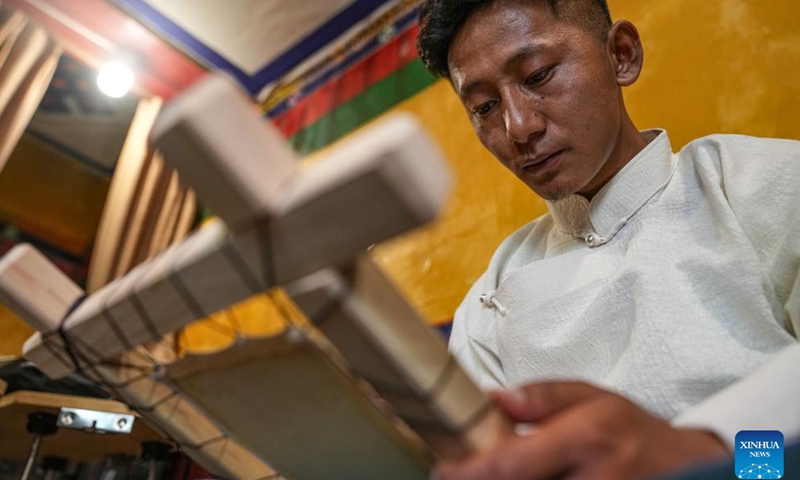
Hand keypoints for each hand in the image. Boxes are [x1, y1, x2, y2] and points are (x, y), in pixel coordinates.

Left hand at [432, 382, 728, 479]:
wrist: (686, 468)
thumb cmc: (632, 432)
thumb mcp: (592, 398)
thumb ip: (541, 397)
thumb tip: (493, 398)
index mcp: (587, 437)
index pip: (510, 464)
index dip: (468, 472)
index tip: (445, 471)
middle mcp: (594, 478)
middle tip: (462, 473)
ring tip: (495, 474)